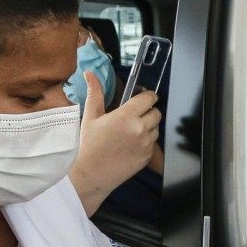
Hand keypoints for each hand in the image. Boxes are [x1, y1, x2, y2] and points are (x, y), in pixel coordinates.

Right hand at [68, 72, 160, 213]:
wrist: (92, 174)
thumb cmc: (90, 145)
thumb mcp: (90, 117)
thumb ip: (94, 93)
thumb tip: (89, 73)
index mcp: (126, 116)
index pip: (149, 98)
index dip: (147, 96)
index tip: (143, 98)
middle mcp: (139, 129)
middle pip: (156, 112)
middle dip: (148, 111)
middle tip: (135, 116)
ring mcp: (146, 143)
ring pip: (156, 128)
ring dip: (149, 126)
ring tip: (132, 131)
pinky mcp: (148, 156)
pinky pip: (153, 142)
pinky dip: (147, 141)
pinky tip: (132, 144)